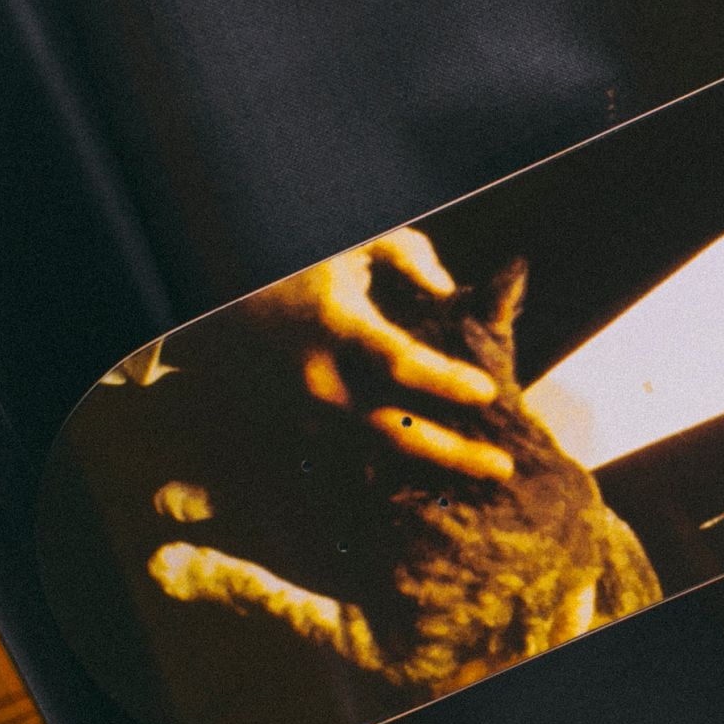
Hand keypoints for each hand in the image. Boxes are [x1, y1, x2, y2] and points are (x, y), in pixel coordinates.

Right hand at [253, 227, 517, 480]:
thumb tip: (450, 289)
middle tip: (503, 467)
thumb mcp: (352, 242)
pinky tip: (435, 480)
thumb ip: (408, 256)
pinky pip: (350, 457)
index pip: (397, 363)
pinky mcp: (295, 426)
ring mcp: (302, 409)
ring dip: (427, 469)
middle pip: (389, 430)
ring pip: (372, 455)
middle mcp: (317, 377)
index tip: (489, 393)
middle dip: (450, 452)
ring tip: (479, 476)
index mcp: (334, 325)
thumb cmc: (298, 266)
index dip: (445, 381)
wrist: (221, 306)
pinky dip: (394, 468)